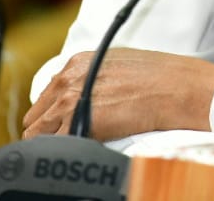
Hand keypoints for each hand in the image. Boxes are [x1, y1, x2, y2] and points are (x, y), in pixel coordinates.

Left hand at [22, 48, 213, 140]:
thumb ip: (93, 77)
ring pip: (38, 132)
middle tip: (65, 136)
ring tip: (71, 145)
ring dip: (52, 140)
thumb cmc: (159, 76)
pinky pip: (55, 145)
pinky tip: (78, 149)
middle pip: (37, 114)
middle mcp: (68, 79)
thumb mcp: (119, 63)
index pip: (48, 94)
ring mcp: (70, 102)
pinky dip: (62, 150)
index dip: (54, 111)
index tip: (62, 121)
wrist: (175, 87)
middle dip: (47, 127)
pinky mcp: (78, 124)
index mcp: (77, 63)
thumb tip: (84, 94)